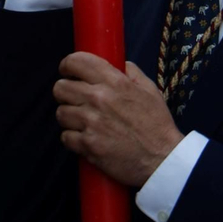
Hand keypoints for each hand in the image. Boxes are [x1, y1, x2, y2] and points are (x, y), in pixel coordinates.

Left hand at [54, 52, 181, 186]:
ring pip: (60, 113)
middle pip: (60, 87)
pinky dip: (72, 138)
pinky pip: (65, 136)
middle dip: (65, 92)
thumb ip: (132, 72)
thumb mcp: (150, 90)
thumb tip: (118, 64)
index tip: (68, 71)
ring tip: (81, 122)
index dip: (67, 65)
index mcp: (114, 82)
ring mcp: (91, 122)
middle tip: (74, 99)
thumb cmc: (157, 125)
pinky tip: (85, 138)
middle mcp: (99, 99)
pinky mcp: (87, 145)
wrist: (162, 159)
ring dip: (69, 117)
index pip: (77, 62)